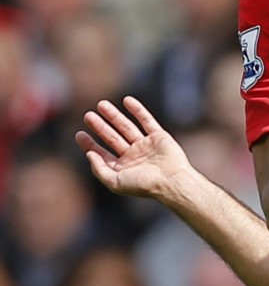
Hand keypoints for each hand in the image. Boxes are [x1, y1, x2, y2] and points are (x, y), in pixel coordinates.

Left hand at [76, 97, 190, 197]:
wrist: (171, 181)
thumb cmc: (144, 185)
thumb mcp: (115, 182)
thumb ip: (99, 170)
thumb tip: (89, 154)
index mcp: (124, 168)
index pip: (103, 154)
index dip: (90, 144)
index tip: (79, 134)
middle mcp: (134, 156)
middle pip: (113, 138)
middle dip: (100, 127)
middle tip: (87, 116)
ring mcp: (146, 146)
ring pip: (127, 127)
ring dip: (114, 116)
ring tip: (101, 105)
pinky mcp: (159, 137)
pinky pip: (147, 121)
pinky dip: (138, 110)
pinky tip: (126, 100)